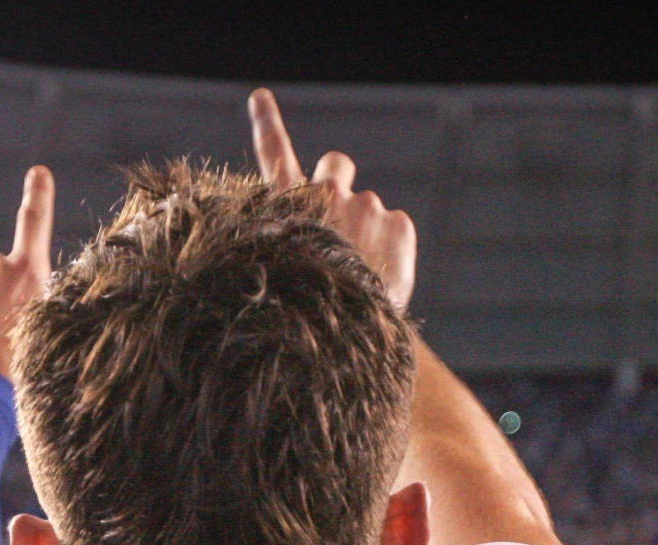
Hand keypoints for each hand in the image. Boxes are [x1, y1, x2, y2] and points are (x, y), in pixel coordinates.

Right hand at [248, 87, 416, 309]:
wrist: (348, 335)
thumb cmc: (314, 312)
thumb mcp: (289, 275)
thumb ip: (297, 241)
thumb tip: (311, 238)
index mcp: (287, 208)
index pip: (274, 156)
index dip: (267, 125)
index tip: (260, 97)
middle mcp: (323, 197)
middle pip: (335, 162)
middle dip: (338, 176)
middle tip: (342, 215)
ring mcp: (363, 206)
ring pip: (368, 205)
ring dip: (367, 227)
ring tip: (363, 269)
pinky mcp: (397, 221)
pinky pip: (396, 227)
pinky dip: (392, 247)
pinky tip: (383, 275)